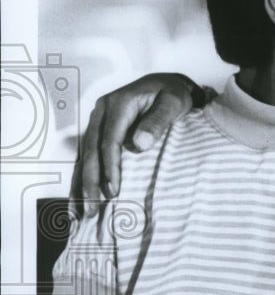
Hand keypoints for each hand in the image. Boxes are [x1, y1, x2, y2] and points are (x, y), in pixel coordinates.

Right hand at [70, 73, 199, 215]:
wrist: (168, 84)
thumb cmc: (173, 94)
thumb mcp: (172, 103)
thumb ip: (157, 121)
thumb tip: (140, 145)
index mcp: (118, 104)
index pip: (109, 141)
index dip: (110, 167)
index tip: (113, 190)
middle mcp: (102, 112)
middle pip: (91, 150)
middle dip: (91, 181)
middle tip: (92, 209)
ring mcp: (98, 120)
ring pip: (85, 154)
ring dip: (83, 182)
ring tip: (84, 209)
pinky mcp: (100, 129)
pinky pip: (89, 154)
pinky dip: (85, 175)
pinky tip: (83, 194)